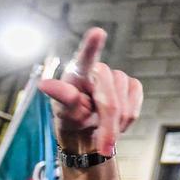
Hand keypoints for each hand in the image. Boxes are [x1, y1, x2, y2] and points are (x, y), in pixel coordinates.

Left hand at [38, 28, 142, 154]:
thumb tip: (44, 84)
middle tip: (105, 146)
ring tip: (104, 128)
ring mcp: (119, 77)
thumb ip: (61, 96)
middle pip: (109, 99)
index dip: (92, 46)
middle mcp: (100, 71)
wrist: (89, 128)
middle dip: (109, 125)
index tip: (97, 33)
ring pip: (124, 106)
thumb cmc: (72, 116)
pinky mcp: (133, 86)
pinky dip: (127, 120)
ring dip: (116, 124)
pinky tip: (117, 122)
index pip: (85, 57)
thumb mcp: (63, 111)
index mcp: (78, 72)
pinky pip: (135, 107)